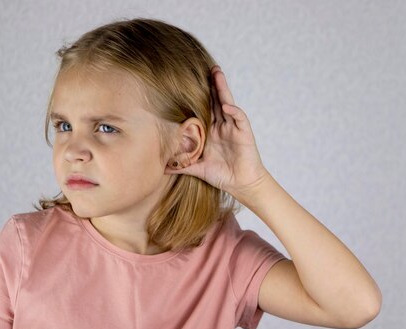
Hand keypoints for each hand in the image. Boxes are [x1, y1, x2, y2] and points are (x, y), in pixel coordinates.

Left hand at [166, 65, 270, 199]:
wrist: (241, 185)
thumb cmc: (222, 175)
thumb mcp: (197, 168)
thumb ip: (181, 165)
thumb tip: (160, 168)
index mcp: (211, 131)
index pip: (203, 108)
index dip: (196, 95)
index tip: (184, 80)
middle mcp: (222, 126)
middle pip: (214, 100)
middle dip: (210, 84)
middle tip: (203, 66)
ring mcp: (233, 127)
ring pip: (227, 103)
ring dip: (222, 88)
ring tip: (216, 73)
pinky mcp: (244, 133)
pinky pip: (239, 118)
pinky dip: (234, 111)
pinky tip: (227, 105)